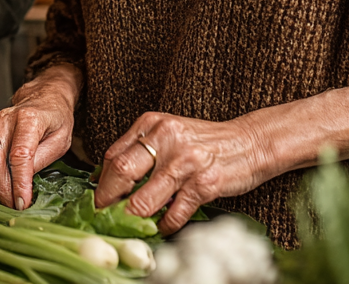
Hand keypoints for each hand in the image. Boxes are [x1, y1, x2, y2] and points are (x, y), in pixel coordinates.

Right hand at [0, 65, 78, 209]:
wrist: (45, 97)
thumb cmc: (55, 119)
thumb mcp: (61, 139)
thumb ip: (42, 158)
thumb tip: (24, 181)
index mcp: (29, 118)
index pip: (20, 155)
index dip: (20, 182)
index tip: (22, 202)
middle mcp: (6, 119)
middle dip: (4, 188)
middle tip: (14, 206)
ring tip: (3, 200)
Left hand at [96, 112, 269, 234]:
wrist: (250, 143)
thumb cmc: (206, 142)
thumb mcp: (169, 132)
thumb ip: (141, 149)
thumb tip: (105, 177)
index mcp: (152, 123)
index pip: (114, 155)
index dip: (101, 182)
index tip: (97, 198)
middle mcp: (166, 138)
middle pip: (121, 173)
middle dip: (108, 200)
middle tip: (105, 215)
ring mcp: (185, 161)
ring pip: (143, 199)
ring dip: (133, 218)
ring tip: (131, 224)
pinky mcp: (203, 184)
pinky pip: (173, 214)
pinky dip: (164, 225)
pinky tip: (163, 225)